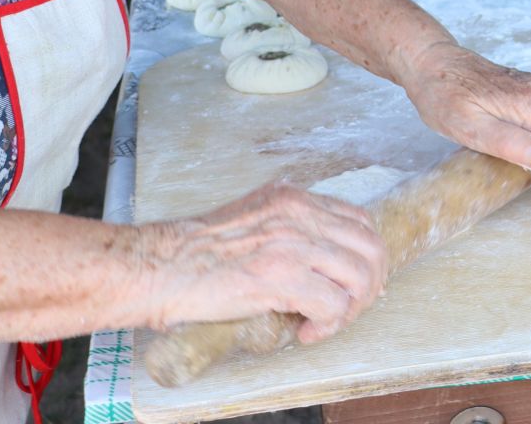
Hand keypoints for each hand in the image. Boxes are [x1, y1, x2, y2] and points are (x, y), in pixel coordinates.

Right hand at [145, 182, 387, 343]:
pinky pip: (334, 305)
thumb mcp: (252, 220)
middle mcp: (300, 214)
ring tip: (326, 322)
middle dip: (369, 284)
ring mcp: (293, 243)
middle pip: (371, 246)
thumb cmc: (196, 252)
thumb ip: (287, 228)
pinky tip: (306, 331)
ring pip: (360, 276)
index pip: (359, 220)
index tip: (352, 282)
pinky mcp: (282, 277)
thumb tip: (319, 260)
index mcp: (293, 198)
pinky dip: (328, 325)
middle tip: (348, 308)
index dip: (364, 256)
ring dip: (351, 308)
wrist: (159, 266)